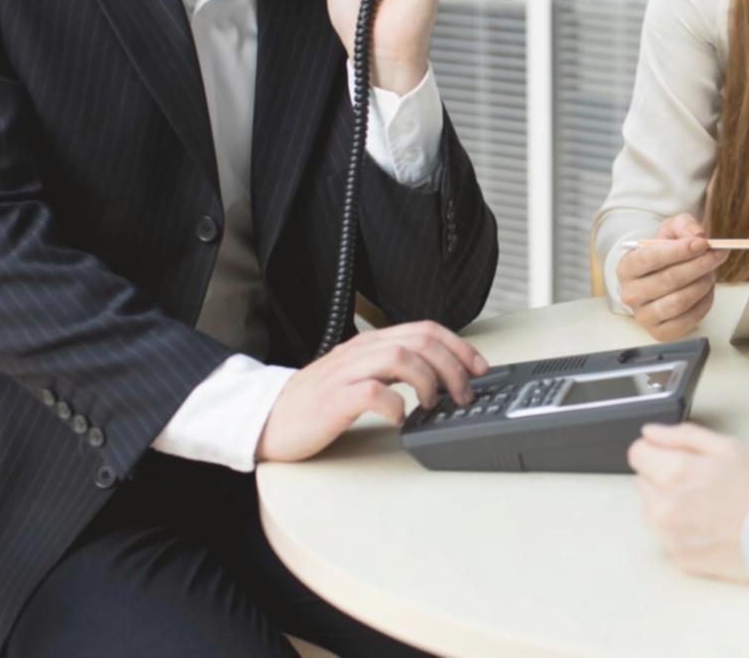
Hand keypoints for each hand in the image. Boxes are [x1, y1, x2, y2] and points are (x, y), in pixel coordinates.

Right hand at [256, 320, 488, 462]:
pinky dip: (395, 405)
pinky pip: (372, 393)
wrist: (269, 418)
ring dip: (429, 382)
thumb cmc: (316, 402)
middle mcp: (361, 351)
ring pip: (401, 358)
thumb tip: (439, 375)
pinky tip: (400, 418)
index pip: (425, 329)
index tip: (479, 368)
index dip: (459, 346)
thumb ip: (392, 369)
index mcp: (370, 344)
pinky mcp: (333, 399)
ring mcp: (346, 373)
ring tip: (433, 405)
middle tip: (463, 394)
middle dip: (453, 366)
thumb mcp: (359, 375)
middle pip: (421, 341)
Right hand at [616, 214, 728, 340]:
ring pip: (679, 301)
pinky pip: (688, 319)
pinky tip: (707, 290)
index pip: (649, 258)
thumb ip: (683, 225)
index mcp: (626, 268)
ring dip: (702, 284)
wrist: (659, 279)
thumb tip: (698, 235)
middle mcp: (630, 294)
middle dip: (699, 265)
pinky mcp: (660, 332)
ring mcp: (644, 316)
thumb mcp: (670, 231)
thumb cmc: (663, 255)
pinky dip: (704, 303)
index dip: (679, 251)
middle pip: (669, 280)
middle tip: (717, 254)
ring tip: (711, 272)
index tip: (702, 243)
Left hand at [628, 422, 748, 582]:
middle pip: (643, 479)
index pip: (637, 453)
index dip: (657, 448)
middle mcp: (664, 507)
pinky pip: (663, 534)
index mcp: (674, 473)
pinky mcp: (679, 557)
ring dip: (667, 500)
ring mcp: (669, 536)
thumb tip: (651, 433)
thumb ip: (683, 436)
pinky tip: (706, 523)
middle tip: (701, 478)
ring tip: (704, 502)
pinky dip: (677, 526)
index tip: (674, 453)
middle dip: (664, 474)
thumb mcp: (729, 447)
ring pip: (650, 508)